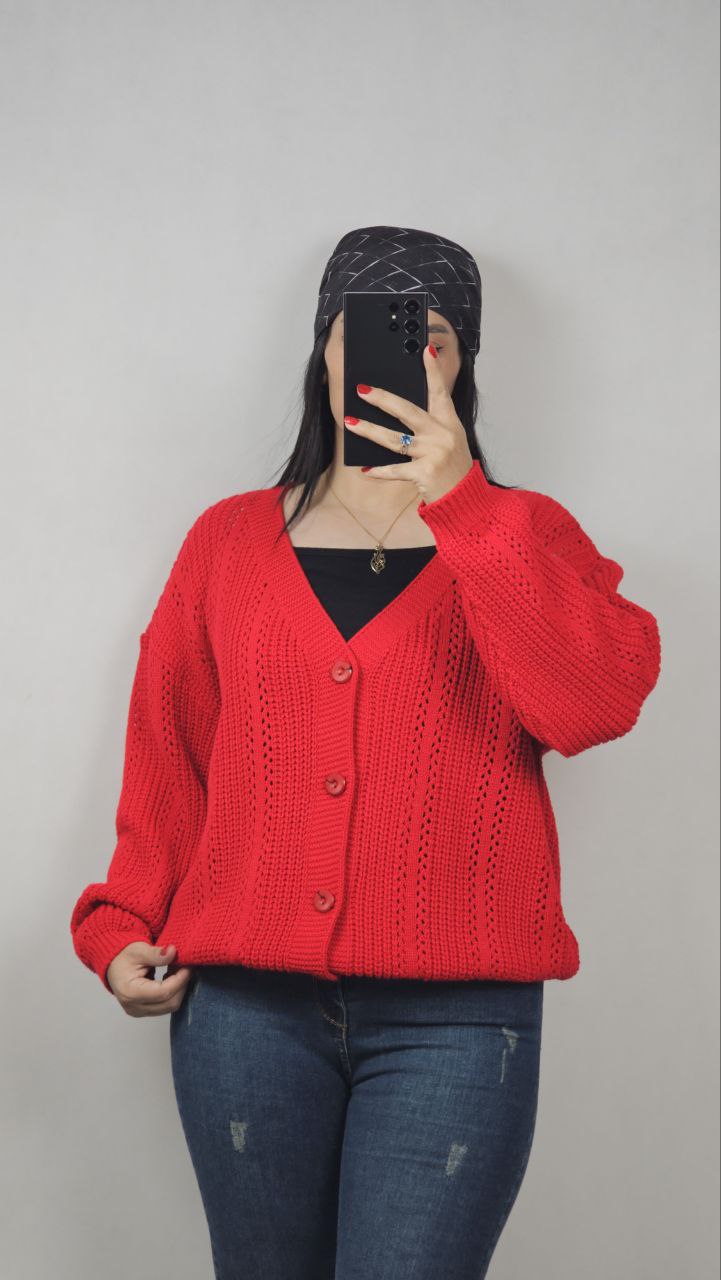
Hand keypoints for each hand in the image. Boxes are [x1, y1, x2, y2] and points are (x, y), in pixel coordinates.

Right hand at [106, 941, 194, 1016]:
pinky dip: (173, 993)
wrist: (113, 965)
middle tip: (185, 967)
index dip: (180, 980)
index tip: (188, 966)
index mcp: (130, 992)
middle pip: (169, 1003)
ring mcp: (138, 1012)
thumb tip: (173, 952)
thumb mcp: (139, 950)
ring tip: (177, 971)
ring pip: (170, 1007)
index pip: (163, 992)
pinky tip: (170, 978)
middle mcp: (133, 1007)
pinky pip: (165, 1006)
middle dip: (182, 985)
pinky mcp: (144, 1011)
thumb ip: (157, 954)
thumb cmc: (124, 957)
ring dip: (178, 989)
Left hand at [344, 343, 473, 503]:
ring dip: (369, 430)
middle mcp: (442, 435)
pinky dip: (379, 471)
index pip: (440, 392)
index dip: (433, 371)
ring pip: (393, 439)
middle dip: (382, 399)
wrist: (466, 499)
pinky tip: (365, 469)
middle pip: (406, 411)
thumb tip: (397, 410)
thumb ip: (430, 426)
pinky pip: (395, 470)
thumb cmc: (453, 468)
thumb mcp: (450, 441)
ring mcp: (433, 454)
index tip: (425, 349)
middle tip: (362, 390)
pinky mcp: (424, 474)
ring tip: (349, 422)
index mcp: (449, 423)